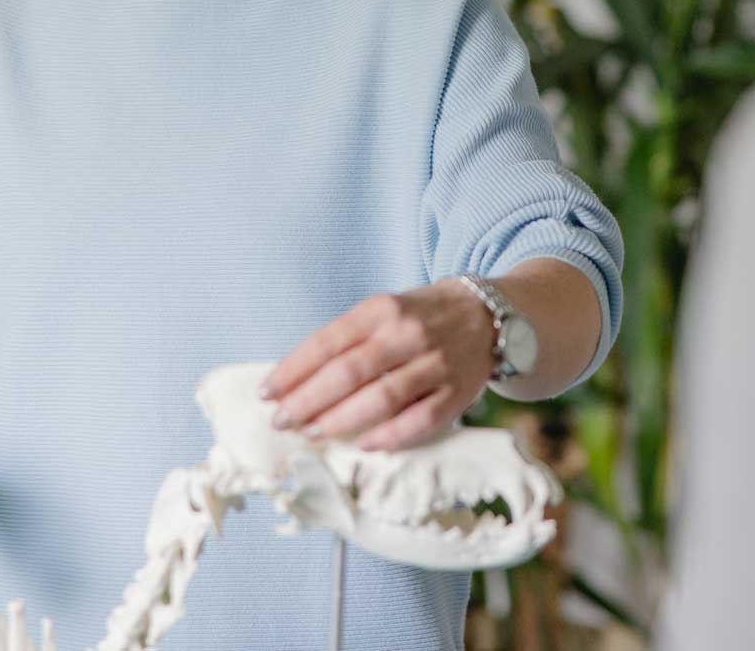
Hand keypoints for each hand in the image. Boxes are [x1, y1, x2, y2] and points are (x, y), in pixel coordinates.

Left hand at [261, 280, 495, 450]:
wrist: (487, 315)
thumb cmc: (419, 317)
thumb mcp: (382, 311)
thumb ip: (347, 340)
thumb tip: (296, 381)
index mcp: (381, 309)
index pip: (327, 342)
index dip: (293, 370)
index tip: (267, 393)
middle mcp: (408, 333)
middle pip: (349, 372)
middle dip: (308, 401)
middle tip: (282, 421)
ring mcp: (435, 363)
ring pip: (382, 398)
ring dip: (341, 420)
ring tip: (314, 433)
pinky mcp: (456, 392)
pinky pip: (420, 420)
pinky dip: (390, 436)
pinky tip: (365, 445)